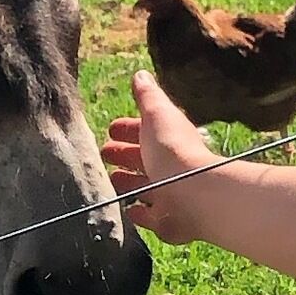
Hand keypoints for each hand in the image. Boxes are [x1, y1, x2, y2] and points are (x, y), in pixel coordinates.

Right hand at [102, 69, 227, 243]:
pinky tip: (127, 208)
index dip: (127, 129)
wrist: (193, 193)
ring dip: (127, 183)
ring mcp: (168, 194)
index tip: (110, 129)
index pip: (144, 131)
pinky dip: (137, 212)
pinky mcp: (165, 220)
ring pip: (143, 186)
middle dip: (123, 154)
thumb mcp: (157, 115)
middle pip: (142, 159)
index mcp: (167, 139)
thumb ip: (148, 96)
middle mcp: (169, 166)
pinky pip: (147, 215)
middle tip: (102, 154)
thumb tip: (140, 74)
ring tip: (108, 180)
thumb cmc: (172, 151)